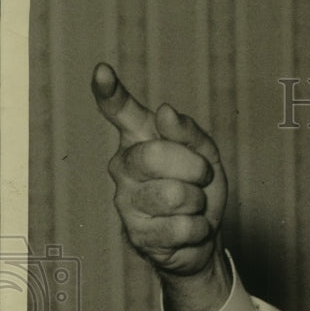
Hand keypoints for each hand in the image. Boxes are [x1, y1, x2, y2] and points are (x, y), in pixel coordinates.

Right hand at [93, 64, 230, 310]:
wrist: (202, 239)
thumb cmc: (199, 189)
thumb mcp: (206, 157)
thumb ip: (190, 133)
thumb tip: (166, 113)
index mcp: (140, 139)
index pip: (120, 111)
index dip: (110, 93)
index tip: (103, 72)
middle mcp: (124, 165)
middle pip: (157, 156)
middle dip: (194, 169)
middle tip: (201, 179)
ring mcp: (126, 200)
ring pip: (173, 194)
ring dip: (197, 202)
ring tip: (193, 206)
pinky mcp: (137, 233)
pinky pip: (181, 226)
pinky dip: (197, 229)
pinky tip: (188, 229)